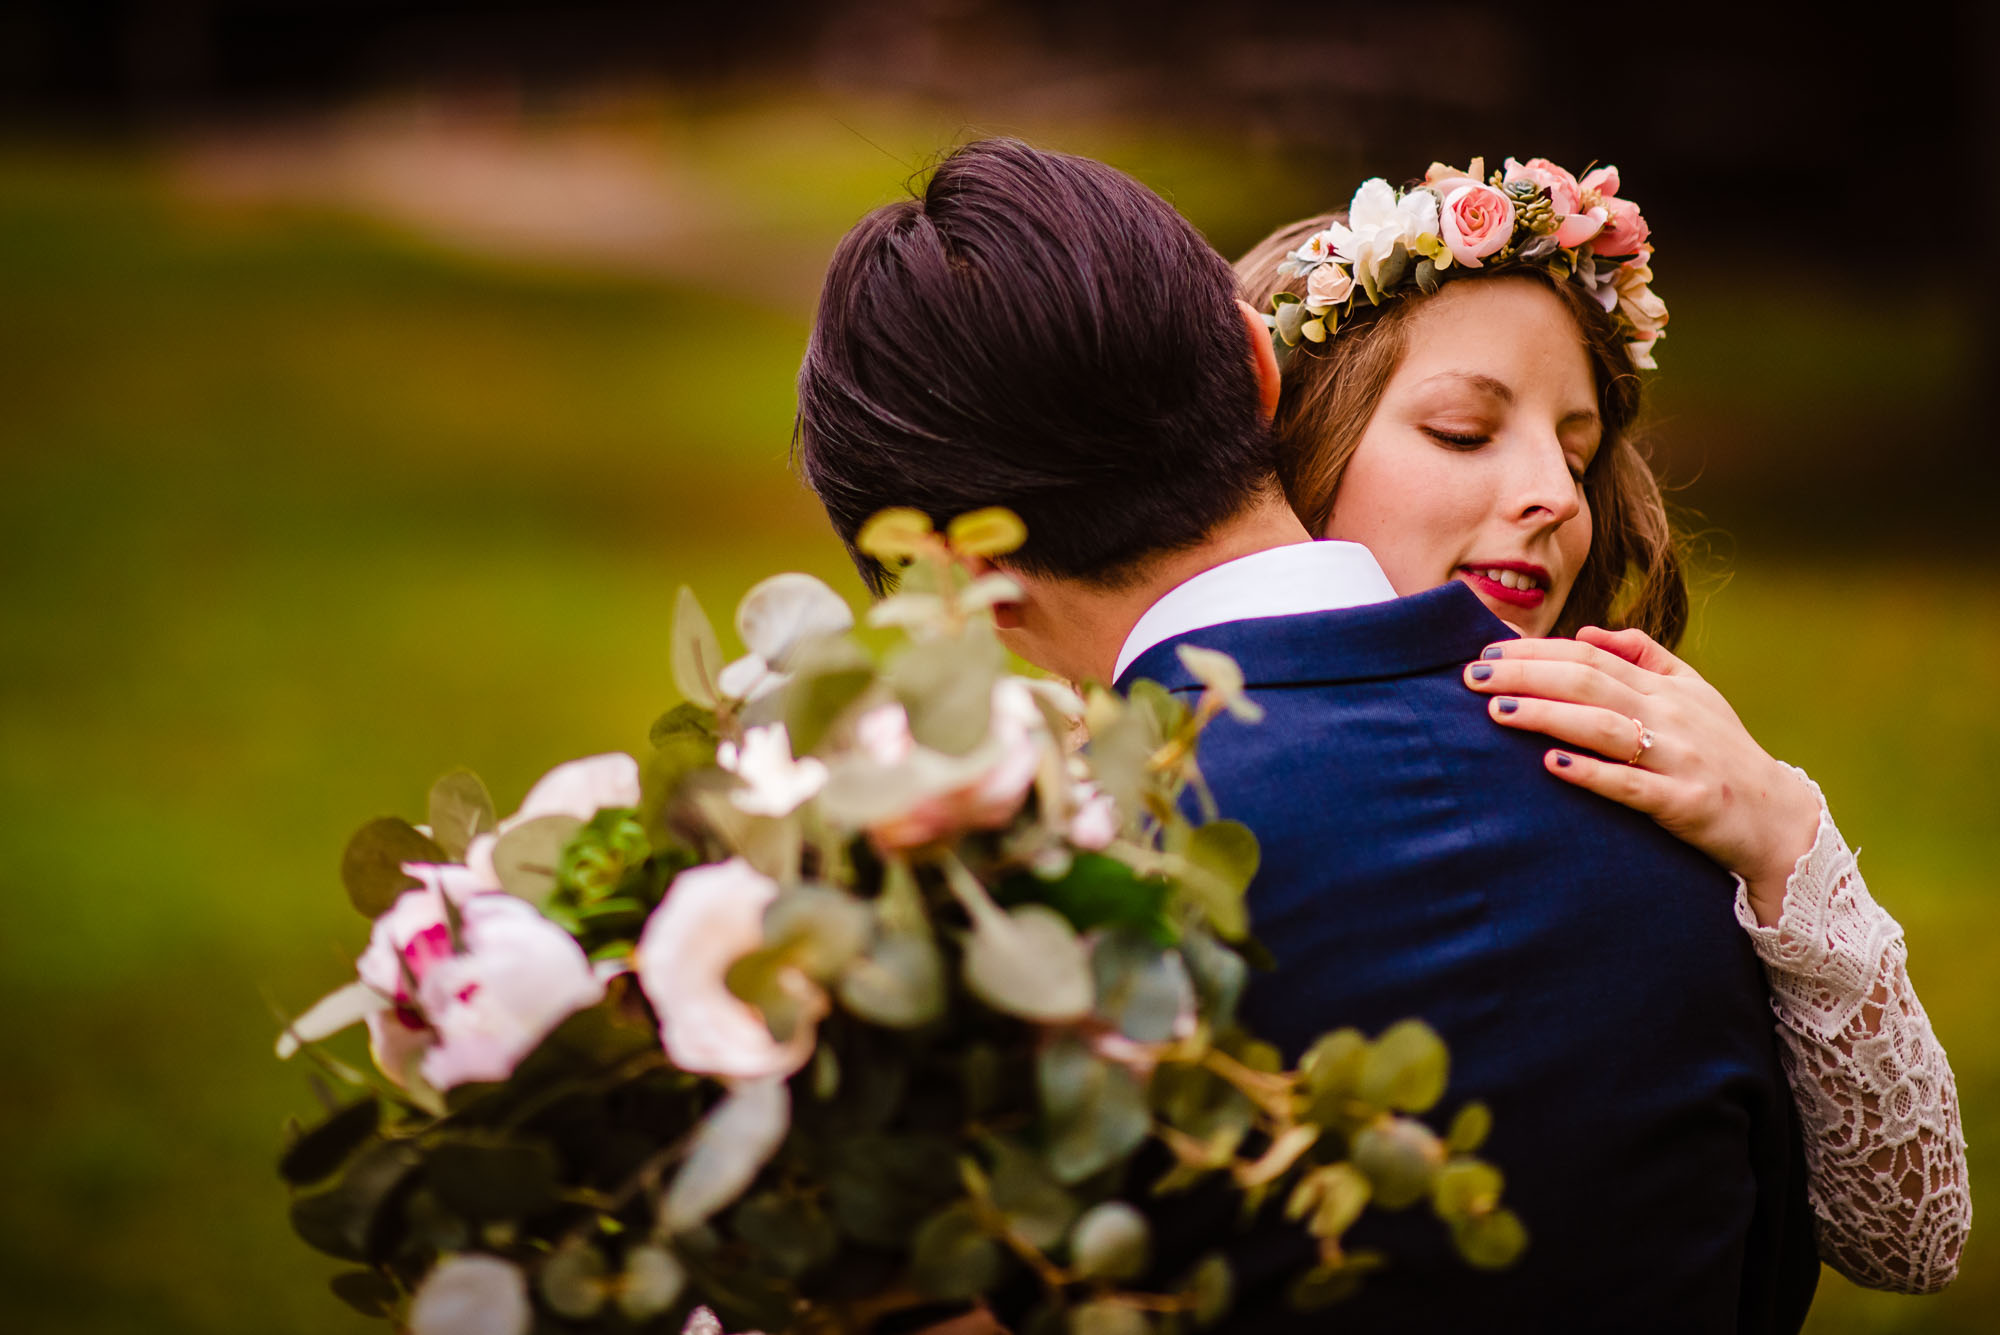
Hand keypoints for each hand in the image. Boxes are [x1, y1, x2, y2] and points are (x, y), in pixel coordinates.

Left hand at [1462, 626, 1821, 925]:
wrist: (1777, 819)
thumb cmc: (1721, 751)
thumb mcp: (1693, 693)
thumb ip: (1644, 656)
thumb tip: (1585, 632)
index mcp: (1664, 687)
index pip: (1589, 656)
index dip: (1536, 650)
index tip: (1486, 652)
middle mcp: (1670, 715)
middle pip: (1588, 683)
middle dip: (1525, 674)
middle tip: (1472, 676)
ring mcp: (1678, 758)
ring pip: (1604, 727)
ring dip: (1547, 717)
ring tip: (1498, 711)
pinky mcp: (1685, 803)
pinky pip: (1631, 786)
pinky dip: (1592, 773)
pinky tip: (1552, 765)